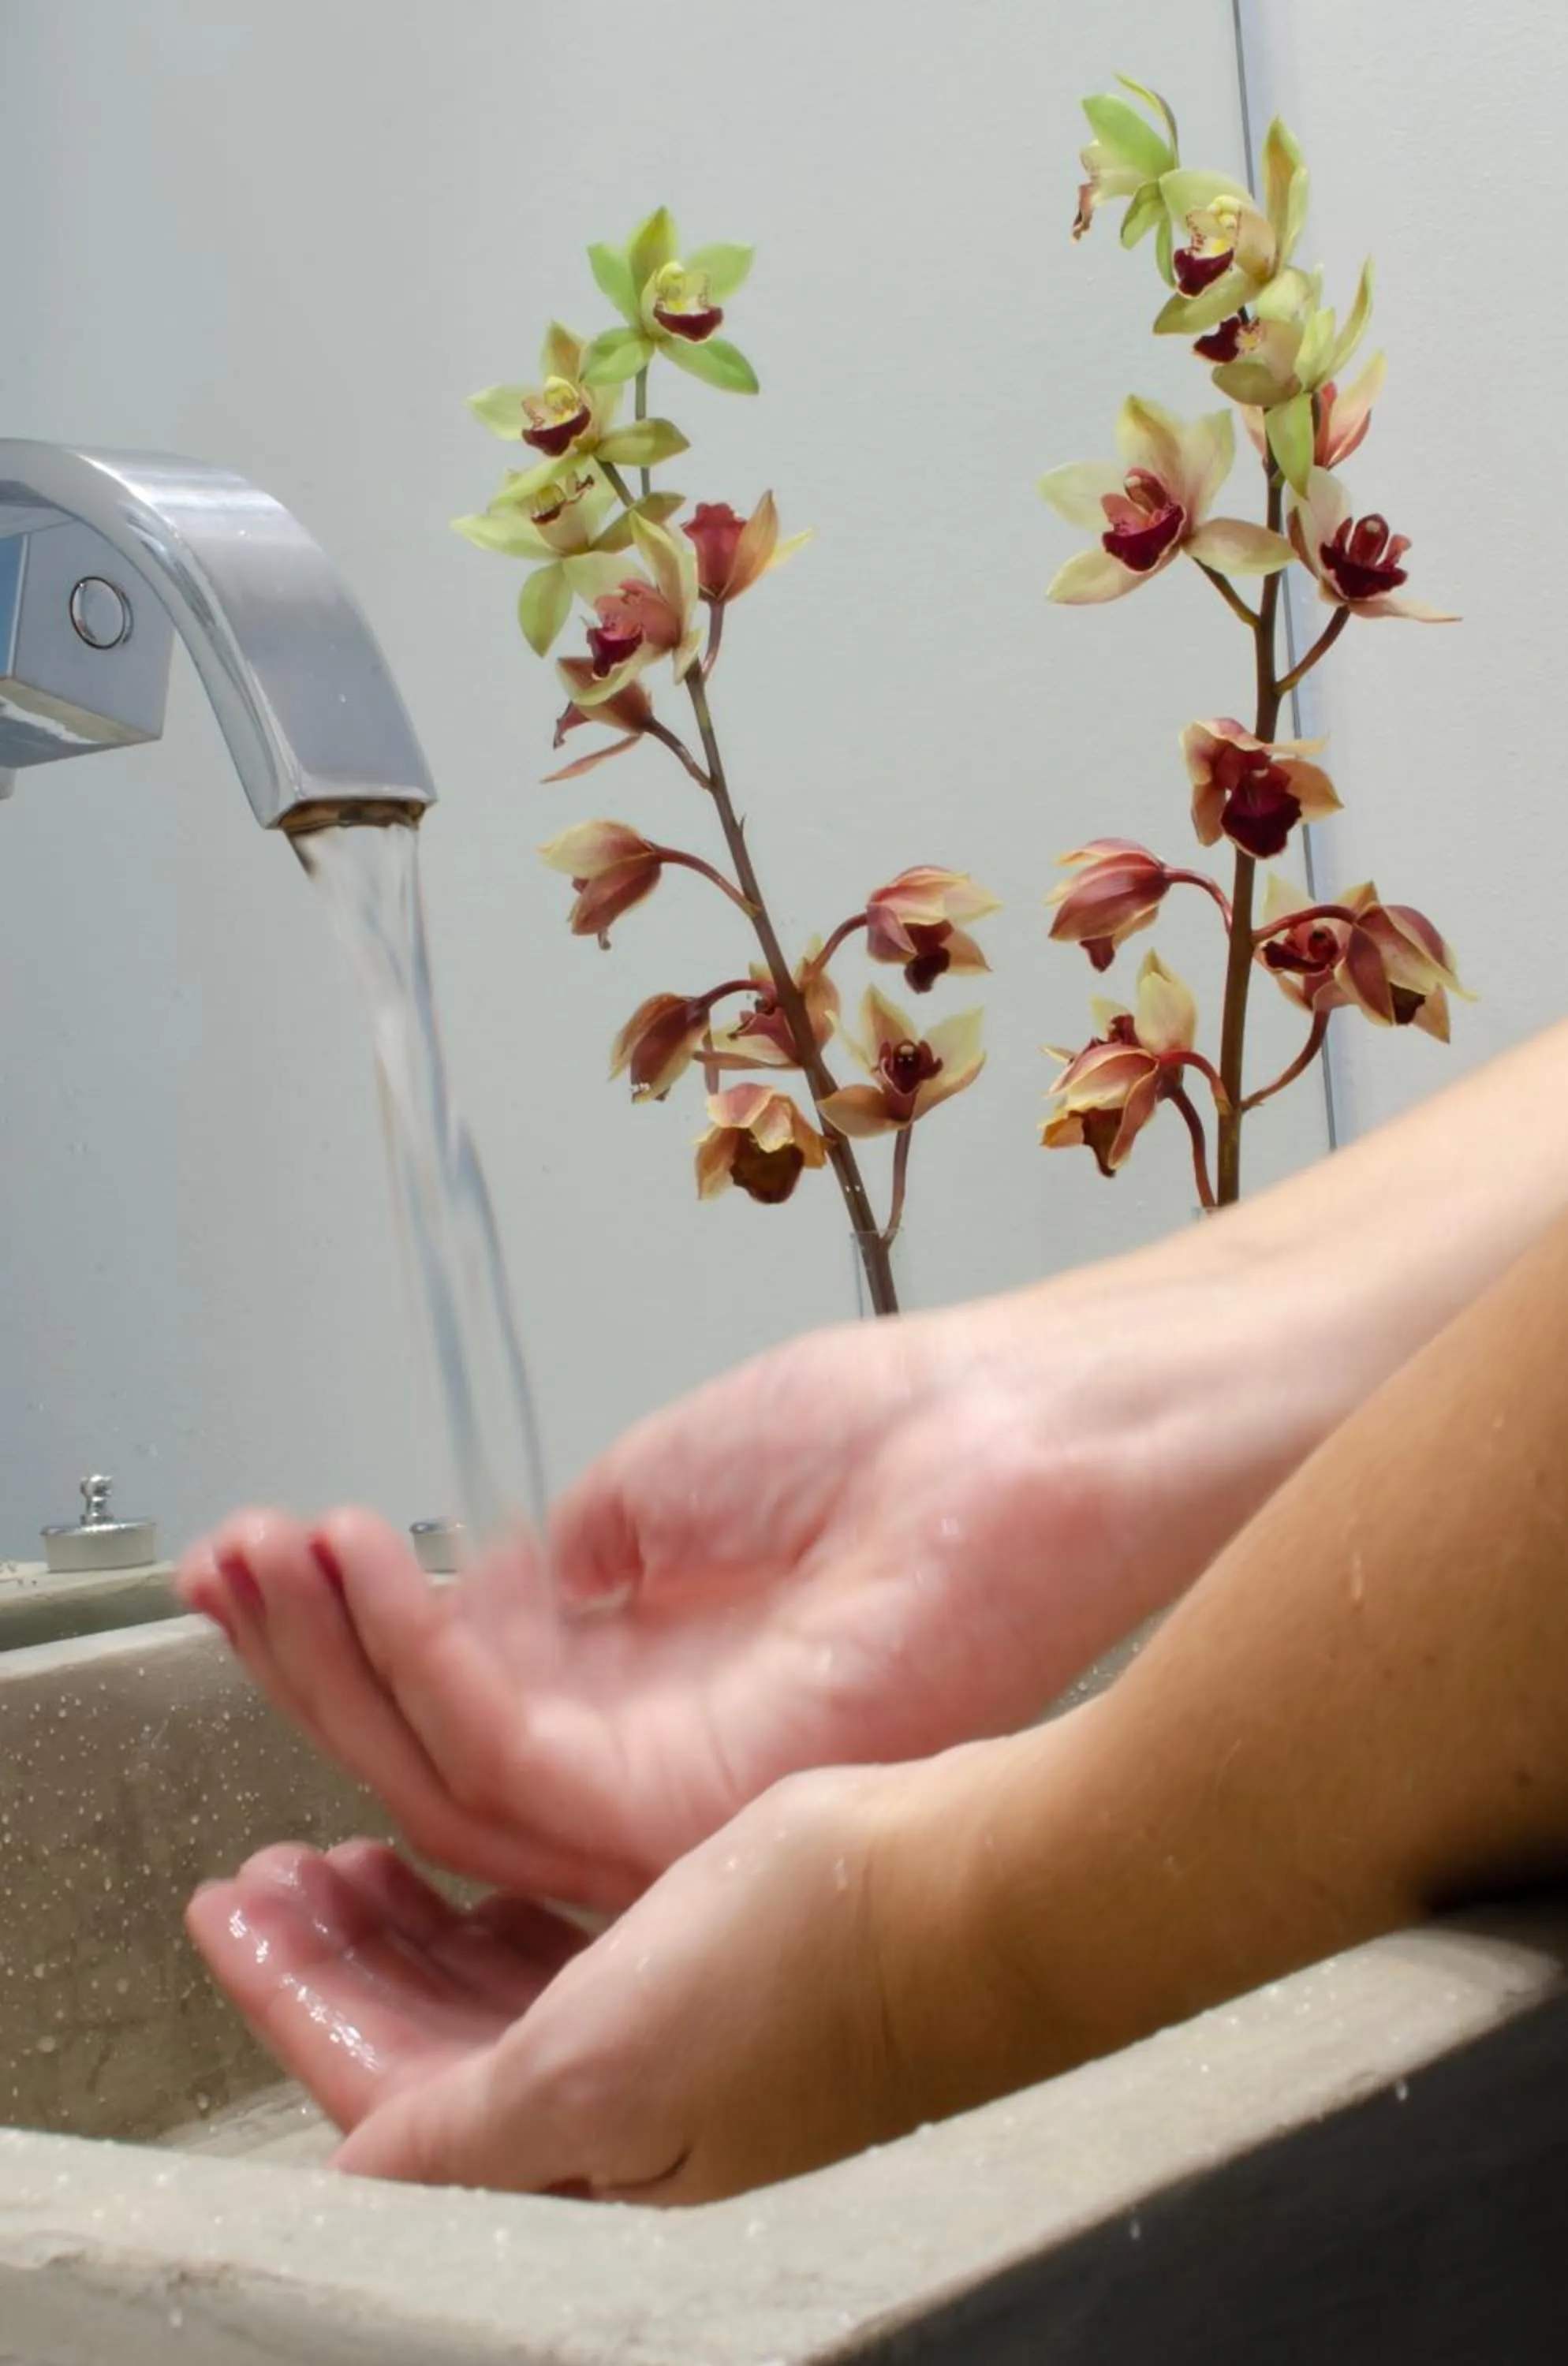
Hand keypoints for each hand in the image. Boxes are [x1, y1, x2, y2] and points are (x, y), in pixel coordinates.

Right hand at [177, 1250, 1314, 1908]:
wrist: (1021, 1433)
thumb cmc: (883, 1437)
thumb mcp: (656, 1490)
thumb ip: (546, 1578)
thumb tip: (439, 1605)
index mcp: (641, 1687)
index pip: (456, 1697)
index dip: (344, 1629)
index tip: (259, 1547)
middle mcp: (648, 1757)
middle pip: (430, 1757)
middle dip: (311, 1656)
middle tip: (230, 1561)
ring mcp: (675, 1793)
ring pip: (451, 1782)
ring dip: (340, 1662)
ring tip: (273, 1555)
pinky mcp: (703, 1801)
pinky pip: (521, 1765)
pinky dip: (423, 1663)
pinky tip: (360, 1571)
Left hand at [187, 1762, 970, 2202]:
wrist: (976, 1893)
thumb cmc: (817, 1971)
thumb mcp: (614, 2062)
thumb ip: (474, 2130)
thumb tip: (362, 2181)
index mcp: (583, 2145)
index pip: (385, 2085)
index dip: (295, 1997)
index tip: (229, 1910)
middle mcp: (615, 2103)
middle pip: (423, 2038)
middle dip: (335, 1955)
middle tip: (271, 1872)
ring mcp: (664, 2031)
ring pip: (485, 1988)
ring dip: (404, 1923)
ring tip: (348, 1854)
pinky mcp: (706, 1960)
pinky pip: (556, 1946)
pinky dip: (491, 1907)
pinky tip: (474, 1871)